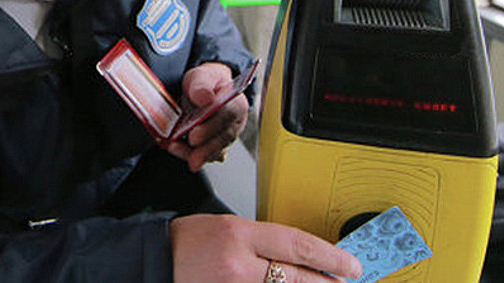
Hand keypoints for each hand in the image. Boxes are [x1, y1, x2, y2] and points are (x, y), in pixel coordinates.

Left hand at [165, 62, 247, 171]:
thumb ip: (202, 85)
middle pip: (223, 138)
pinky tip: (178, 150)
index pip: (227, 116)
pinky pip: (207, 155)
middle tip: (189, 156)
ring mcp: (226, 135)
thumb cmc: (205, 82)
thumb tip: (204, 97)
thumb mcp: (201, 75)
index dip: (211, 128)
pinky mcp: (214, 145)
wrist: (202, 88)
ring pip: (216, 151)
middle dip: (205, 149)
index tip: (194, 136)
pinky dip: (191, 155)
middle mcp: (235, 122)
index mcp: (236, 102)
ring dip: (197, 154)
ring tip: (175, 149)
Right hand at [170, 214, 361, 282]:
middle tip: (345, 281)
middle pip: (298, 276)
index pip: (297, 244)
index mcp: (237, 234)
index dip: (330, 256)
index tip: (349, 264)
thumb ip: (263, 241)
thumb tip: (301, 256)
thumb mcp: (226, 227)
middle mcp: (237, 265)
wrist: (153, 261)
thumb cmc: (186, 242)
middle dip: (328, 282)